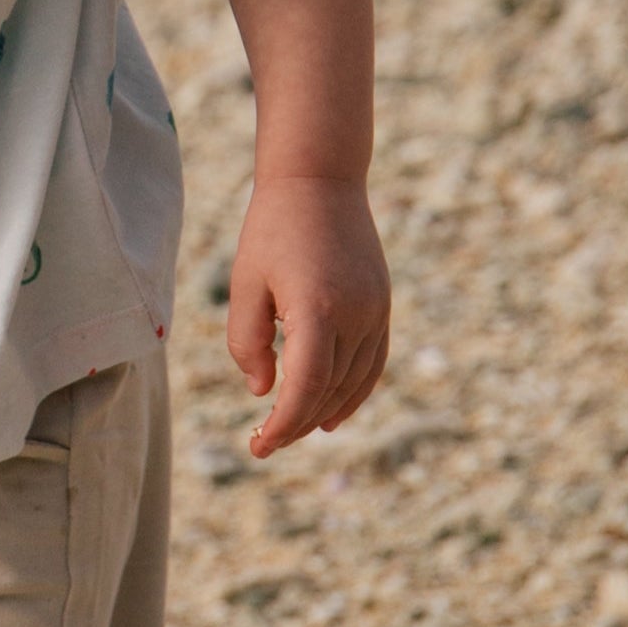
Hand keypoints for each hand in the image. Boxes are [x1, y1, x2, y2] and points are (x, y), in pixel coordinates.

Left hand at [223, 174, 389, 457]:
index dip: (282, 426)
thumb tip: (263, 393)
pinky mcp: (382, 306)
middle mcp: (355, 315)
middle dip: (296, 424)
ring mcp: (375, 311)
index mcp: (317, 308)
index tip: (257, 447)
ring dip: (323, 413)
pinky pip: (372, 364)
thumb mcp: (245, 283)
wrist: (320, 179)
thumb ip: (247, 343)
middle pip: (328, 392)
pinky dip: (353, 393)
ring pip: (353, 383)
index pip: (304, 389)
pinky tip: (330, 415)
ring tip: (291, 432)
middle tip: (264, 444)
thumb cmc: (272, 228)